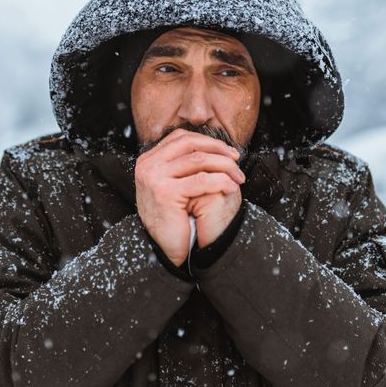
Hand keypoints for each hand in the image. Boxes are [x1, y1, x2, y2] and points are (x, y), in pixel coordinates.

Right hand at [135, 129, 244, 266]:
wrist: (163, 248)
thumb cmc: (173, 218)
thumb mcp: (172, 185)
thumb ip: (181, 165)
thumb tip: (211, 145)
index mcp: (148, 160)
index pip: (181, 137)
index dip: (207, 141)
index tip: (227, 151)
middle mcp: (147, 165)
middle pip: (189, 143)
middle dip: (218, 149)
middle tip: (236, 159)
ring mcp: (154, 177)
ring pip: (198, 160)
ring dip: (224, 166)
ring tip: (238, 176)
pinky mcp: (165, 193)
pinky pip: (201, 180)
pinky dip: (221, 181)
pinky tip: (231, 188)